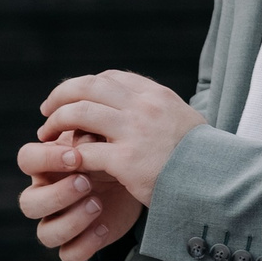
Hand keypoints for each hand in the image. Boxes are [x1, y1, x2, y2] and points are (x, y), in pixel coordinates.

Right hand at [18, 129, 144, 260]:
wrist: (136, 178)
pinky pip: (68, 255)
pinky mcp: (77, 242)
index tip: (76, 157)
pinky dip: (85, 244)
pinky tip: (105, 227)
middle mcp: (45, 195)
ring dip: (71, 221)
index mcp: (46, 165)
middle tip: (86, 183)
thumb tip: (84, 138)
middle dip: (57, 195)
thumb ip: (89, 135)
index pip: (26, 159)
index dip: (46, 158)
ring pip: (45, 234)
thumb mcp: (103, 139)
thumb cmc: (111, 153)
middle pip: (28, 203)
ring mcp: (58, 221)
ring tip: (97, 204)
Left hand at [37, 72, 205, 207]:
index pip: (110, 78)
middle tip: (46, 110)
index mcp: (156, 95)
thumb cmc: (201, 157)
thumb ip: (158, 110)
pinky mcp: (126, 160)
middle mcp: (143, 106)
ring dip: (57, 123)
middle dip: (61, 96)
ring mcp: (134, 131)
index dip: (85, 86)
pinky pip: (86, 152)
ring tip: (46, 135)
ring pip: (80, 113)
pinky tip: (62, 162)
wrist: (215, 182)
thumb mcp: (184, 119)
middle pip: (89, 87)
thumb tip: (135, 106)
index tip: (71, 98)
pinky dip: (69, 156)